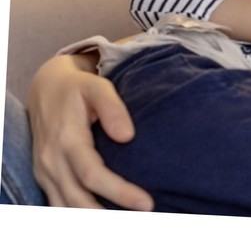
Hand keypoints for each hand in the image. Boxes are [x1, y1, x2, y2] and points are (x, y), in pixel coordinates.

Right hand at [27, 53, 153, 209]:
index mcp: (66, 140)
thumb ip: (113, 108)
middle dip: (109, 216)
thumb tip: (127, 137)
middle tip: (141, 220)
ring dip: (92, 220)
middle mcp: (51, 161)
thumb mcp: (97, 87)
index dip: (119, 192)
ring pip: (66, 208)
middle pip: (79, 200)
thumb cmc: (78, 87)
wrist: (47, 88)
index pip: (93, 175)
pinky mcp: (45, 177)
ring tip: (124, 223)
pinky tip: (103, 215)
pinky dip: (78, 215)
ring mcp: (45, 172)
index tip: (146, 203)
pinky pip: (58, 205)